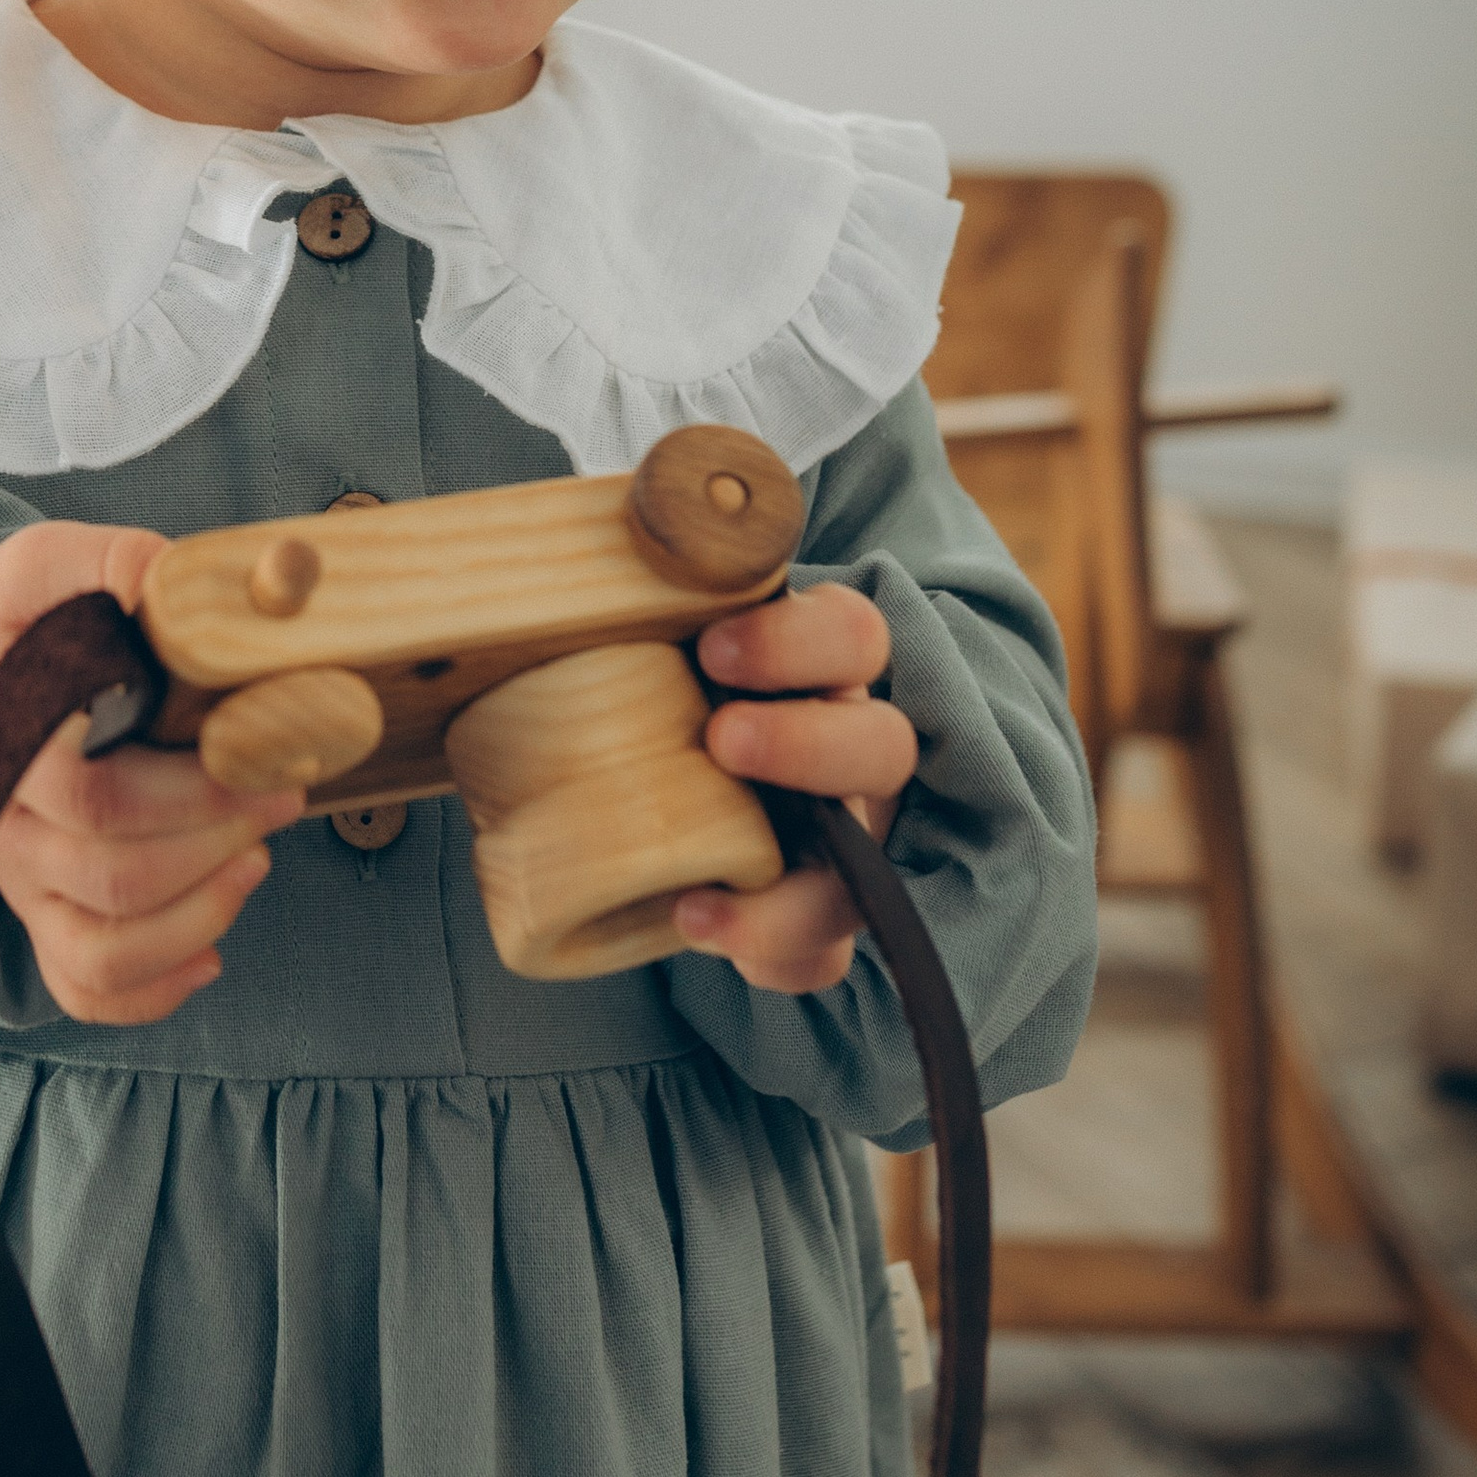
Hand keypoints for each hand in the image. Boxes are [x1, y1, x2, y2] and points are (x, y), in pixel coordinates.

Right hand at [0, 523, 318, 1026]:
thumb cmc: (24, 620)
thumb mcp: (51, 562)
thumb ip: (114, 562)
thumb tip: (178, 578)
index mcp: (0, 738)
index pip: (89, 798)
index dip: (191, 793)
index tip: (264, 756)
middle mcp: (1, 824)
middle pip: (110, 877)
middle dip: (216, 842)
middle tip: (285, 794)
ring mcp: (22, 879)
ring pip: (99, 948)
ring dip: (196, 918)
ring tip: (254, 861)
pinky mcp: (45, 913)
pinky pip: (83, 986)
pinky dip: (151, 991)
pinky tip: (212, 954)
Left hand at [678, 585, 917, 994]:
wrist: (652, 788)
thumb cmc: (661, 692)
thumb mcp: (652, 632)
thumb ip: (643, 584)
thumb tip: (594, 523)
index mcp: (816, 670)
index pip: (851, 634)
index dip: (798, 639)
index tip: (713, 647)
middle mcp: (848, 754)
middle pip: (883, 746)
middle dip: (808, 746)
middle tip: (722, 738)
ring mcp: (845, 844)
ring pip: (865, 875)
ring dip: (790, 892)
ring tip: (694, 904)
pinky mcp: (817, 920)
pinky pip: (820, 953)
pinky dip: (768, 953)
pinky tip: (699, 933)